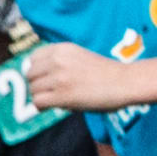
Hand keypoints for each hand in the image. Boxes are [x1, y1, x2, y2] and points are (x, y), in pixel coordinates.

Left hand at [19, 42, 145, 112]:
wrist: (126, 81)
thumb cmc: (107, 72)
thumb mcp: (80, 57)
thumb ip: (60, 63)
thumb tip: (37, 79)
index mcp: (62, 49)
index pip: (32, 58)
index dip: (35, 70)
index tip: (42, 78)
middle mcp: (58, 61)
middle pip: (30, 75)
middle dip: (37, 84)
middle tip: (50, 91)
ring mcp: (59, 78)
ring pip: (33, 90)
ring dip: (42, 96)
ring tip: (57, 98)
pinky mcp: (62, 95)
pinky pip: (38, 102)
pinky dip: (42, 107)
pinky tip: (53, 106)